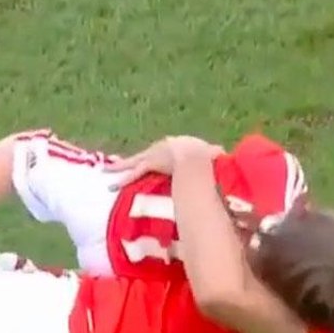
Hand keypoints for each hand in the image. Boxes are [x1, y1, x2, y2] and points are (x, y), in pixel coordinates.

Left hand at [104, 136, 223, 189]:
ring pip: (134, 162)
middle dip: (132, 160)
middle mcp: (163, 147)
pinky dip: (124, 180)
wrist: (200, 154)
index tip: (149, 161)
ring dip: (120, 168)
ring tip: (105, 171)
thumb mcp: (215, 159)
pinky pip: (134, 173)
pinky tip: (112, 186)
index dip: (155, 157)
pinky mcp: (151, 162)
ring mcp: (156, 154)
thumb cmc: (210, 156)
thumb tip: (227, 165)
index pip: (162, 153)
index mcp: (178, 146)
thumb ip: (219, 162)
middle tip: (118, 163)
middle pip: (144, 155)